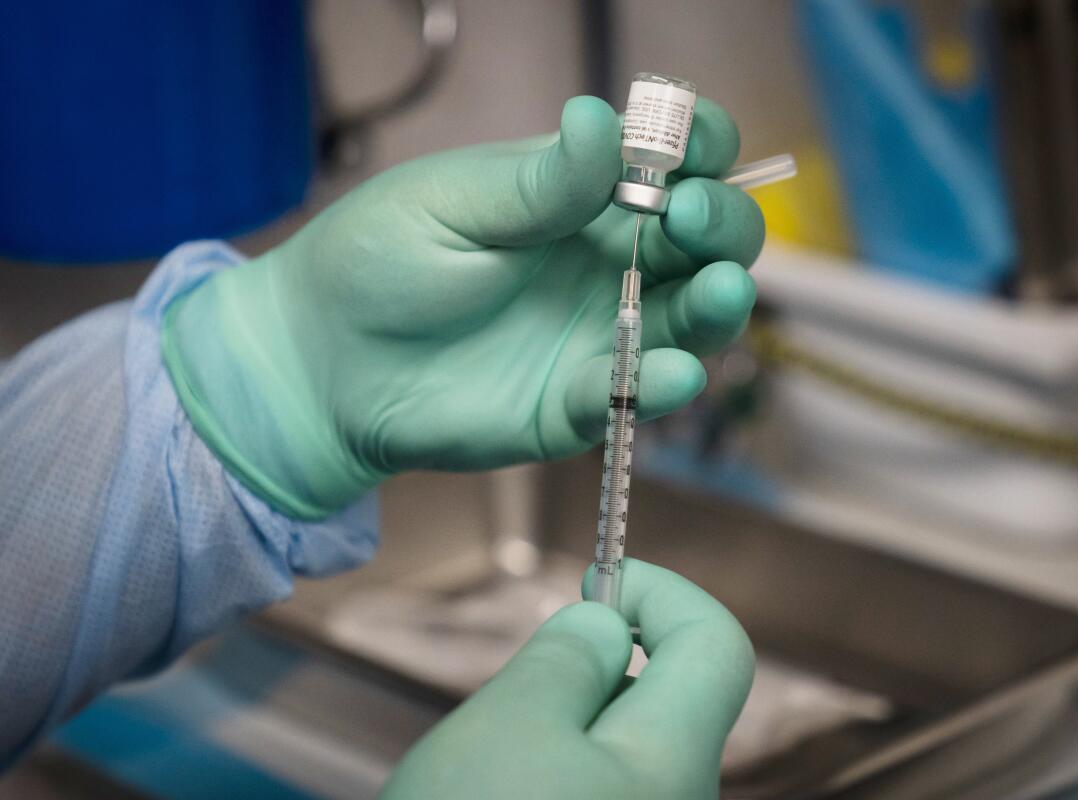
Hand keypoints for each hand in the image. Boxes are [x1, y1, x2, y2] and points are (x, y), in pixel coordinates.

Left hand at [163, 96, 763, 517]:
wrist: (322, 361)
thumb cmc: (378, 259)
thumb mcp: (452, 202)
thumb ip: (537, 181)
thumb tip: (604, 119)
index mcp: (582, 195)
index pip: (671, 162)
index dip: (699, 148)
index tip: (689, 149)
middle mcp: (609, 261)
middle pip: (705, 239)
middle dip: (721, 224)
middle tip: (688, 219)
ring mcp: (601, 333)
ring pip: (693, 317)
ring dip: (720, 305)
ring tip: (721, 290)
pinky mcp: (580, 402)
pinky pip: (635, 393)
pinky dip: (662, 384)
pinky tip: (669, 371)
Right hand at [381, 560, 754, 799]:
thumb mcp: (506, 726)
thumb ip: (567, 659)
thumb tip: (605, 624)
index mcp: (672, 764)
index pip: (717, 644)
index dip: (661, 591)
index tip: (596, 579)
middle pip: (663, 701)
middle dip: (593, 670)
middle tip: (517, 690)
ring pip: (619, 755)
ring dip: (561, 730)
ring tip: (487, 767)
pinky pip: (595, 798)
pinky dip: (550, 777)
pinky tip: (494, 797)